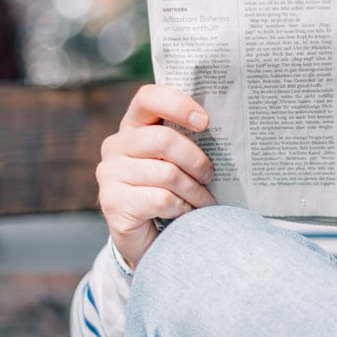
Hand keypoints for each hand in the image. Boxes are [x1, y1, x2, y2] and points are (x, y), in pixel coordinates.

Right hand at [96, 84, 217, 267]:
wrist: (149, 239)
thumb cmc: (171, 191)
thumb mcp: (179, 160)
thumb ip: (188, 140)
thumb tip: (227, 125)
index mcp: (133, 126)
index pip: (148, 97)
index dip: (178, 105)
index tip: (205, 122)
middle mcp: (116, 145)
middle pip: (164, 139)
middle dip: (196, 160)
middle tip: (210, 175)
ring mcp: (109, 173)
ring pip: (167, 173)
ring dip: (194, 191)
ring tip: (204, 201)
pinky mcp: (112, 202)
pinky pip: (161, 198)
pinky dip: (182, 208)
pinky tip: (184, 214)